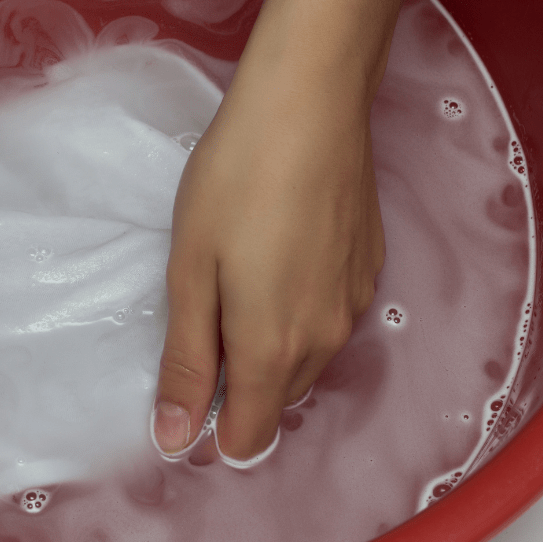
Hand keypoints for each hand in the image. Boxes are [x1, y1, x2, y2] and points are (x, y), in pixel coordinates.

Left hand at [152, 69, 384, 461]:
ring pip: (305, 363)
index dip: (210, 432)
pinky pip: (328, 321)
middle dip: (237, 390)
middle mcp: (324, 341)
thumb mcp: (190, 272)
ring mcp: (352, 305)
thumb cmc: (235, 181)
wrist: (311, 103)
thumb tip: (174, 438)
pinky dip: (299, 315)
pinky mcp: (368, 271)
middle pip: (276, 402)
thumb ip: (186, 361)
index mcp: (271, 350)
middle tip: (199, 325)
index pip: (248, 436)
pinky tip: (276, 262)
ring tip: (234, 288)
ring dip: (269, 353)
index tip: (182, 393)